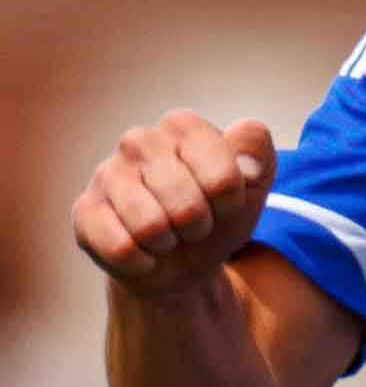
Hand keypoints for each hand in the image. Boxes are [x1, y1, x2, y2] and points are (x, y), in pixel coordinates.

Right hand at [73, 110, 275, 297]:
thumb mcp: (255, 181)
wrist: (183, 259)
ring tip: (168, 234)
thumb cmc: (219, 211)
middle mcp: (140, 140)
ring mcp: (107, 173)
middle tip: (193, 223)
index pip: (224, 178)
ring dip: (169, 243)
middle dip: (199, 226)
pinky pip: (120, 248)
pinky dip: (142, 261)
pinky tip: (143, 251)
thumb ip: (258, 153)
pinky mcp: (85, 210)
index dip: (231, 204)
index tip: (224, 202)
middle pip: (188, 205)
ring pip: (151, 227)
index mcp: (183, 125)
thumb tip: (246, 166)